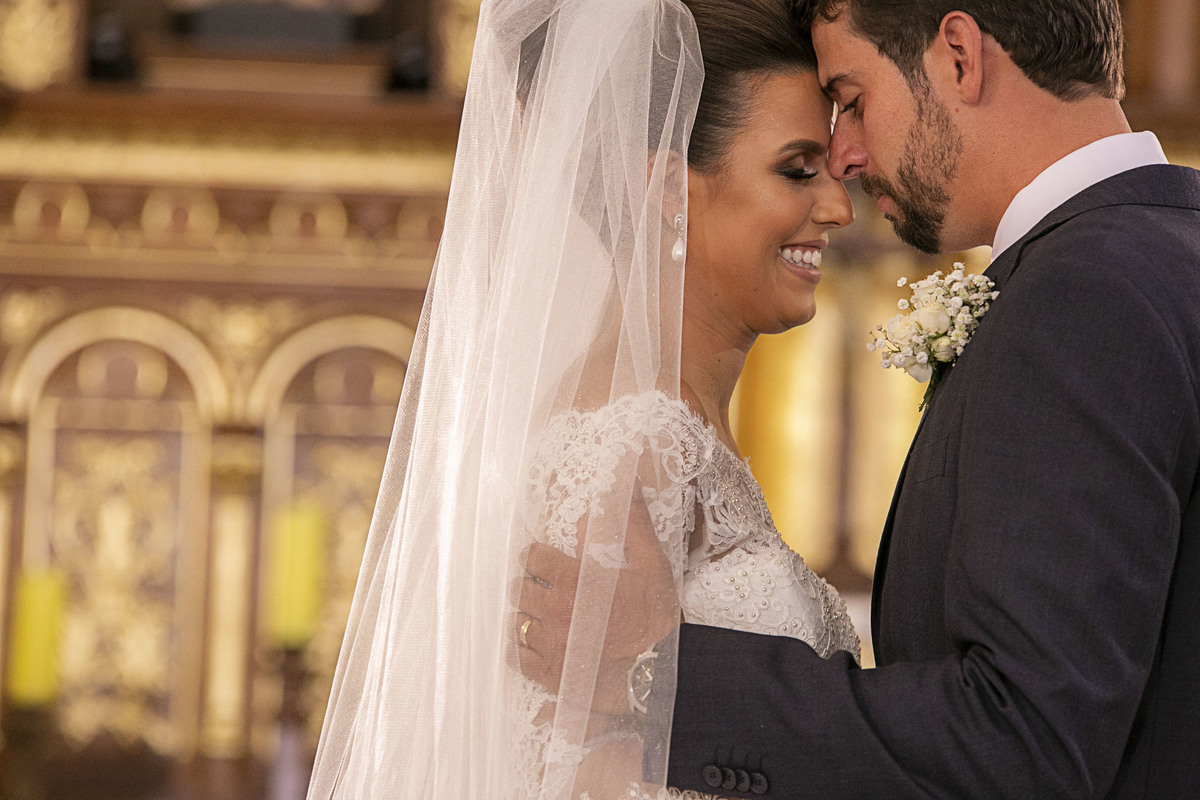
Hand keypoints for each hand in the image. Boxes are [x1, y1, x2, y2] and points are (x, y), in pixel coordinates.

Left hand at [517, 497, 678, 715]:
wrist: (660, 671)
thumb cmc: (656, 619)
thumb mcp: (651, 563)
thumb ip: (631, 523)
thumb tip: (624, 484)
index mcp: (574, 581)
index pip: (532, 558)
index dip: (537, 556)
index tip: (544, 561)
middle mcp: (555, 611)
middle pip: (519, 589)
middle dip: (530, 584)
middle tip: (545, 587)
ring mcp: (550, 645)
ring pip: (516, 622)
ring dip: (527, 615)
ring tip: (543, 615)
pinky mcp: (550, 674)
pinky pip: (518, 657)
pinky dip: (524, 648)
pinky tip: (540, 643)